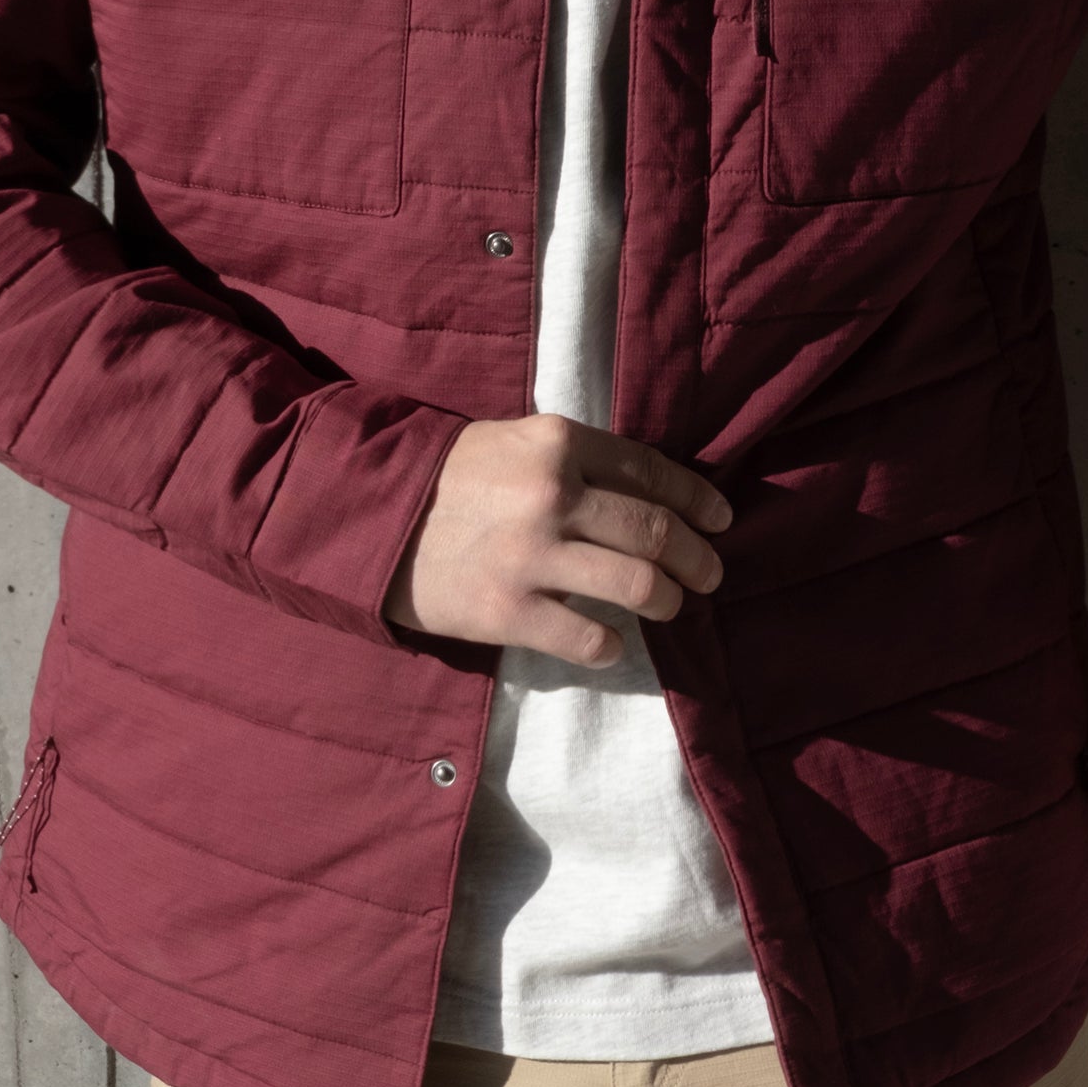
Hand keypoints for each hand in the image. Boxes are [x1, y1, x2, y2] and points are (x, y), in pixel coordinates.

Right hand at [382, 414, 731, 667]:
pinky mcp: (508, 611)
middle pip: (656, 531)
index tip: (720, 520)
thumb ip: (577, 459)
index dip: (697, 499)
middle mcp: (553, 494)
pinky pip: (588, 638)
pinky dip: (610, 645)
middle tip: (710, 574)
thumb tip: (648, 492)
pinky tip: (610, 643)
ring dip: (667, 601)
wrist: (367, 516)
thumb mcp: (514, 442)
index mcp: (558, 443)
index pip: (651, 471)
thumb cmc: (447, 477)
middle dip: (697, 558)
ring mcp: (532, 555)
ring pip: (637, 584)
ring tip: (670, 607)